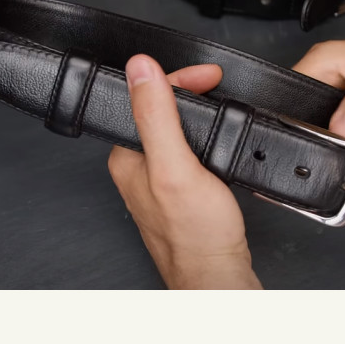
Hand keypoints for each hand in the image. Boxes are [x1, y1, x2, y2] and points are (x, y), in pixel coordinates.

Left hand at [108, 55, 261, 289]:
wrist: (217, 274)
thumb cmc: (196, 234)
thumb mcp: (174, 167)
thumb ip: (156, 116)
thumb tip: (139, 69)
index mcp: (127, 156)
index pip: (144, 98)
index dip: (177, 78)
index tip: (209, 75)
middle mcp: (138, 166)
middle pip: (158, 109)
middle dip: (189, 89)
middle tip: (216, 82)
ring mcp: (159, 178)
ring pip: (174, 129)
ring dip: (198, 111)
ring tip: (217, 100)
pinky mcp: (180, 189)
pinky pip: (188, 149)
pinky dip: (205, 135)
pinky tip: (217, 138)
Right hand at [293, 30, 344, 139]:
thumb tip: (341, 129)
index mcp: (322, 60)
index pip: (289, 92)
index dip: (295, 119)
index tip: (313, 139)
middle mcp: (322, 73)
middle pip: (298, 110)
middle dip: (310, 132)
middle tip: (331, 147)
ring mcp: (331, 90)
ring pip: (313, 120)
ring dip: (324, 136)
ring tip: (342, 146)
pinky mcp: (342, 105)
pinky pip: (330, 124)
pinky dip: (337, 136)